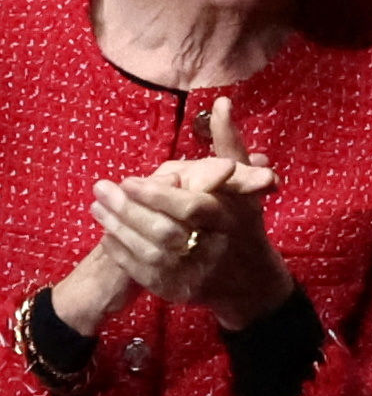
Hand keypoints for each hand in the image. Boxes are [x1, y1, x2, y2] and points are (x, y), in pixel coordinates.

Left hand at [88, 100, 289, 318]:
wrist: (250, 282)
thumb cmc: (243, 224)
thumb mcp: (244, 184)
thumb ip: (228, 144)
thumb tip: (219, 103)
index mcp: (232, 218)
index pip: (192, 206)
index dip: (158, 195)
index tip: (129, 180)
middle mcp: (214, 248)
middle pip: (164, 230)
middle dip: (128, 210)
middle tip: (101, 189)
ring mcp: (194, 273)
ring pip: (147, 251)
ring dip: (118, 228)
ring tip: (97, 206)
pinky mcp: (177, 291)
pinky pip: (140, 271)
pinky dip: (120, 251)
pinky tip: (107, 233)